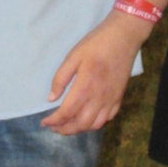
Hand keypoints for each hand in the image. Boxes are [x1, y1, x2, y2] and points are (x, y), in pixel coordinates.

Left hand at [41, 9, 150, 134]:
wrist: (123, 37)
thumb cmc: (95, 44)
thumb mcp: (73, 56)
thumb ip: (61, 78)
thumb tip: (51, 98)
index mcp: (85, 88)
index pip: (66, 113)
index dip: (54, 121)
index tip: (44, 122)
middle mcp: (99, 98)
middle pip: (80, 124)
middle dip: (65, 129)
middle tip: (54, 127)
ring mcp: (111, 99)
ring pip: (95, 125)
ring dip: (80, 129)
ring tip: (69, 124)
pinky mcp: (119, 97)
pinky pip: (108, 118)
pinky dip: (96, 122)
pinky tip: (89, 117)